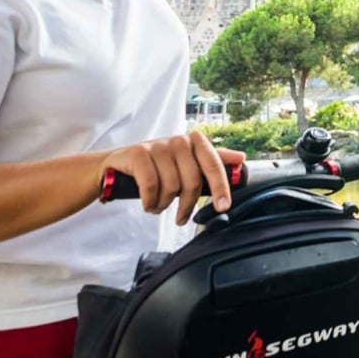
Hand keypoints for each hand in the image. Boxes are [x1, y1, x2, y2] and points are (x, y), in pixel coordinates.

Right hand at [100, 131, 245, 222]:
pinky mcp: (138, 153)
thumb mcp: (186, 163)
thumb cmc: (157, 166)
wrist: (116, 165)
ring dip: (164, 205)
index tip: (222, 207)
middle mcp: (179, 140)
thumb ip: (213, 160)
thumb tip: (241, 158)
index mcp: (195, 141)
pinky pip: (151, 186)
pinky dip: (150, 202)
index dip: (221, 187)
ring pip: (171, 187)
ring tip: (158, 205)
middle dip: (187, 206)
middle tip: (180, 217)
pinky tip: (148, 203)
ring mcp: (158, 146)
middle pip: (192, 182)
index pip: (214, 165)